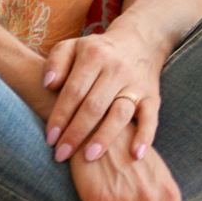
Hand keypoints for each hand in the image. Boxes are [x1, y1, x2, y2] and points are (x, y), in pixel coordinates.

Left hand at [42, 29, 161, 161]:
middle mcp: (116, 70)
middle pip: (94, 106)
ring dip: (104, 138)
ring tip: (88, 158)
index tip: (49, 138)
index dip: (60, 116)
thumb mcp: (72, 46)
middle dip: (76, 133)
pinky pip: (151, 119)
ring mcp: (136, 85)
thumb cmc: (95, 50)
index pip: (73, 91)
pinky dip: (145, 137)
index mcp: (93, 57)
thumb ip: (56, 62)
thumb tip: (48, 84)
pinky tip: (135, 156)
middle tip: (61, 154)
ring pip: (120, 114)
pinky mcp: (153, 98)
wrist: (138, 42)